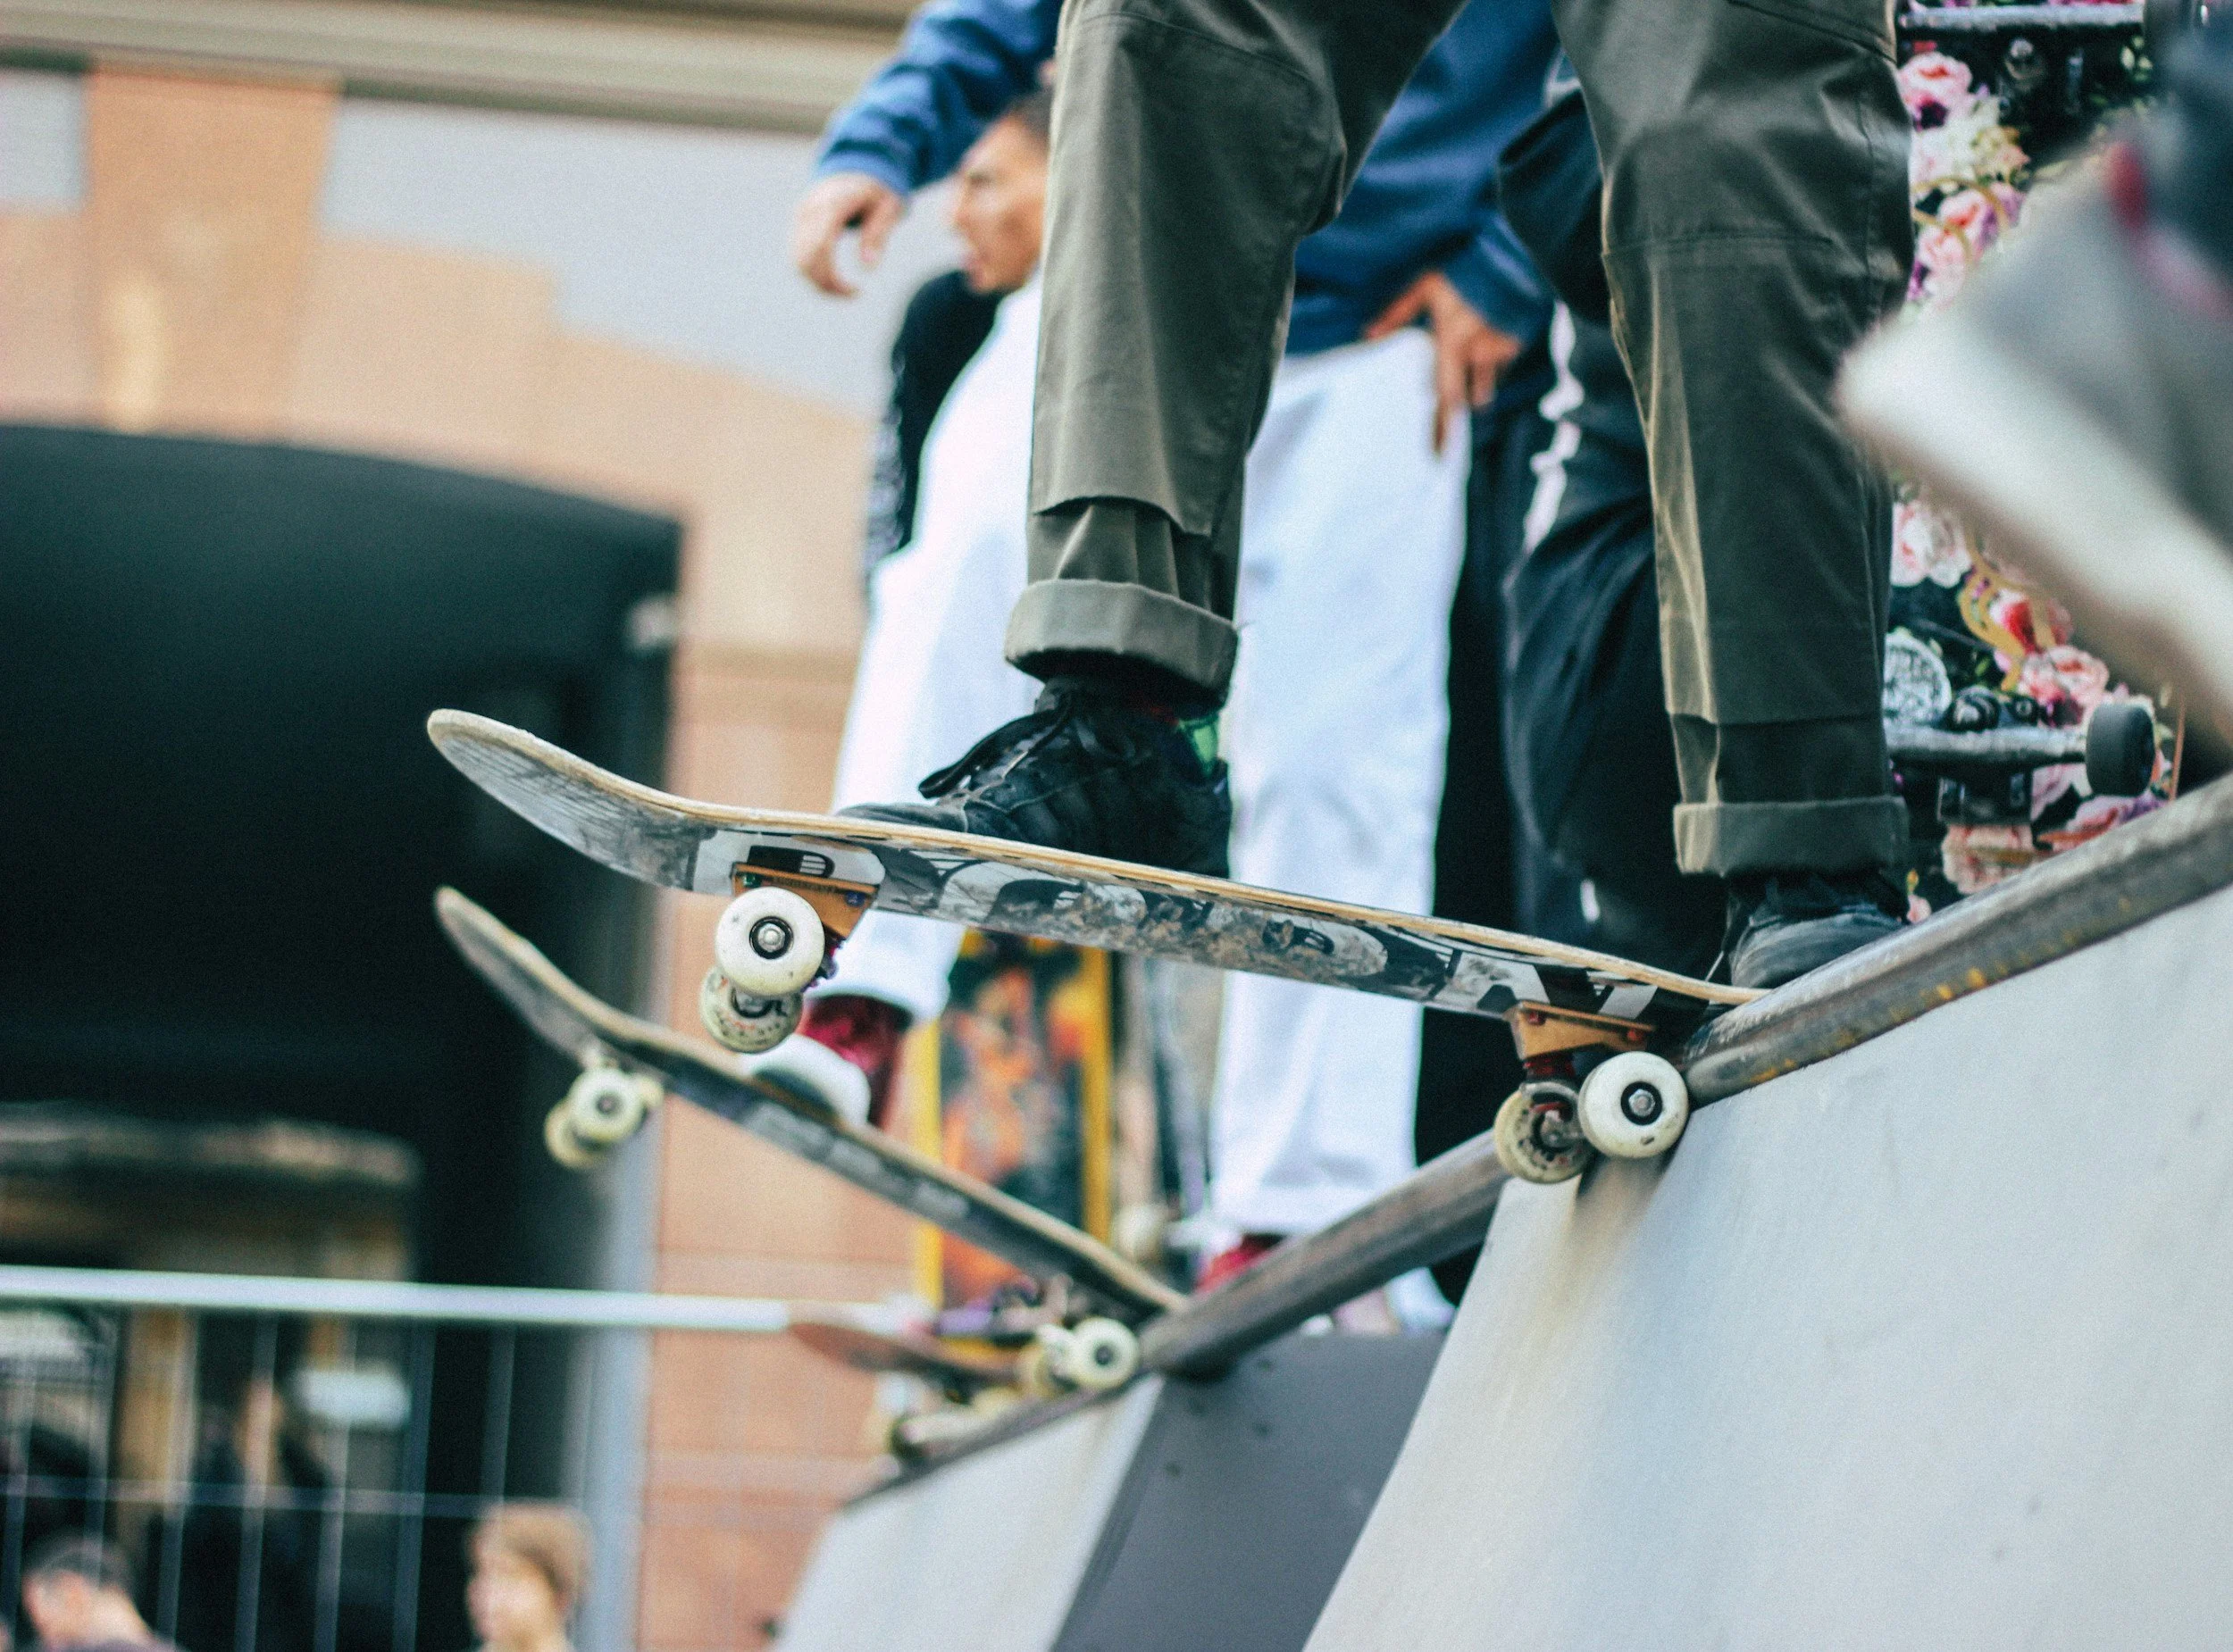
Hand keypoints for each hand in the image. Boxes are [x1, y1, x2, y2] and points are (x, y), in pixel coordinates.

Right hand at [791, 172, 906, 296]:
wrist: (856, 166)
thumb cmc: (877, 190)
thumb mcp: (888, 208)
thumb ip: (877, 235)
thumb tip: (867, 268)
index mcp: (832, 204)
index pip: (821, 248)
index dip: (834, 277)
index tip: (857, 293)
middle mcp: (810, 210)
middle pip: (806, 259)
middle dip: (827, 285)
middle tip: (854, 294)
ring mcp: (800, 217)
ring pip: (798, 261)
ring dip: (818, 282)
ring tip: (845, 290)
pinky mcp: (798, 224)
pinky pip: (798, 255)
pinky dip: (813, 273)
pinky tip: (834, 278)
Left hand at [1364, 270, 1522, 453]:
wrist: (1515, 262)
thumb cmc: (1466, 274)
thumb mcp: (1426, 287)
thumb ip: (1398, 313)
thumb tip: (1368, 334)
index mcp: (1452, 345)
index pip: (1444, 396)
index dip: (1441, 427)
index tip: (1437, 454)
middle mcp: (1476, 355)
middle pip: (1463, 399)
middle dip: (1452, 422)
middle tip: (1444, 448)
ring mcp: (1497, 352)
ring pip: (1483, 382)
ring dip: (1475, 391)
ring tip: (1473, 397)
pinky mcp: (1513, 343)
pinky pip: (1497, 362)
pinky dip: (1490, 362)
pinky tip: (1487, 345)